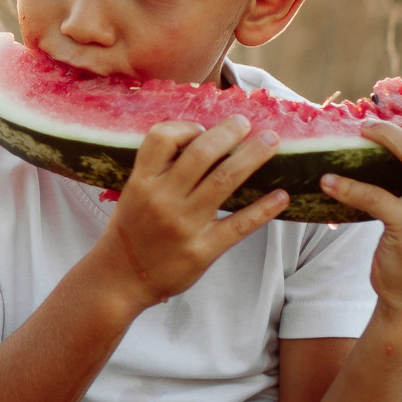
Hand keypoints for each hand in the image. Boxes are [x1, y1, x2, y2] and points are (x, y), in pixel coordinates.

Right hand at [98, 116, 289, 303]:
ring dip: (252, 157)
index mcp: (141, 182)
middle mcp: (162, 200)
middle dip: (228, 132)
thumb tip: (199, 140)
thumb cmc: (130, 232)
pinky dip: (264, 208)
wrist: (121, 279)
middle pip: (201, 153)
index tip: (201, 129)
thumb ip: (158, 171)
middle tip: (245, 123)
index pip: (161, 138)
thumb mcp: (132, 194)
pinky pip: (239, 224)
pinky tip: (281, 196)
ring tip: (270, 142)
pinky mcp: (202, 250)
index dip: (185, 127)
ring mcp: (184, 225)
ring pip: (225, 180)